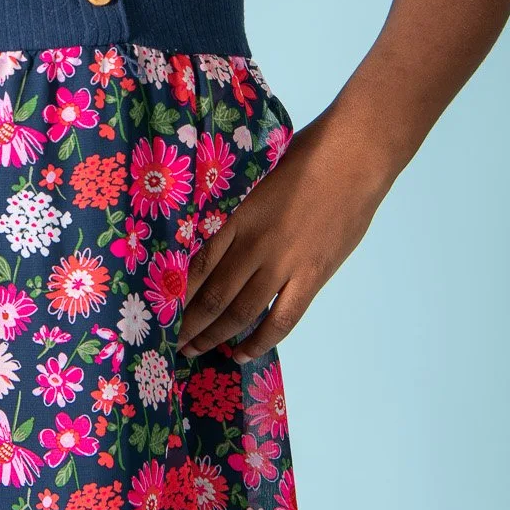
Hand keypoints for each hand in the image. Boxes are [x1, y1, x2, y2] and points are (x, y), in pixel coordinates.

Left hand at [175, 117, 380, 360]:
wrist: (355, 157)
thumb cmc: (303, 155)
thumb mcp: (253, 174)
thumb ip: (230, 203)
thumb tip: (200, 221)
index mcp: (235, 215)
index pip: (195, 263)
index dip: (172, 291)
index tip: (155, 307)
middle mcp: (255, 244)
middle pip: (212, 295)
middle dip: (187, 323)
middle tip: (168, 341)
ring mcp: (285, 263)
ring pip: (241, 312)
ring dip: (215, 336)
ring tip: (194, 351)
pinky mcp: (312, 276)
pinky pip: (282, 320)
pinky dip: (261, 341)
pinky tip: (242, 354)